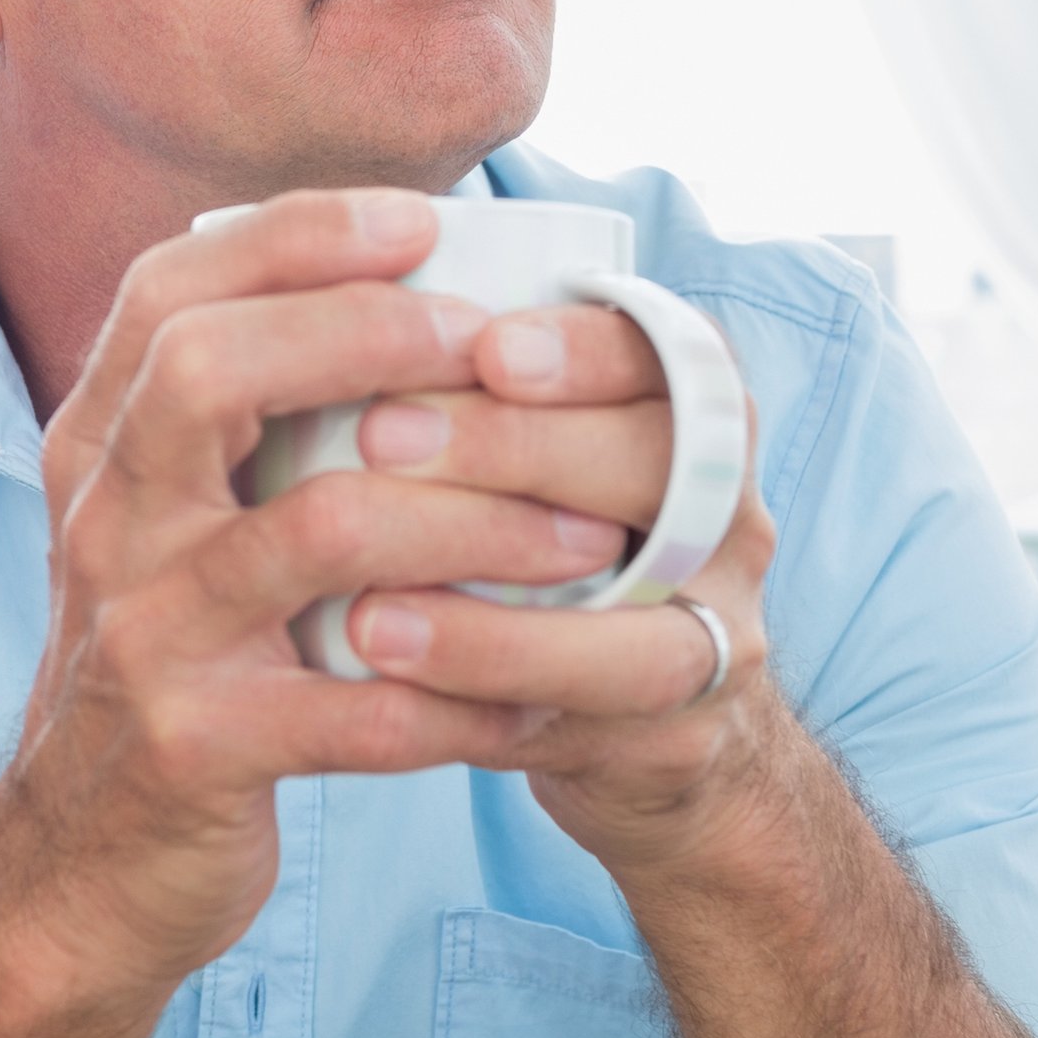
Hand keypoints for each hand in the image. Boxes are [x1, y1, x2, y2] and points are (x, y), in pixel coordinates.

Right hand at [0, 192, 643, 1002]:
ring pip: (317, 532)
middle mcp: (104, 525)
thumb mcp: (161, 534)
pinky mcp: (194, 750)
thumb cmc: (172, 672)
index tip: (420, 219)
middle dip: (366, 333)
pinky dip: (466, 702)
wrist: (79, 871)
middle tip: (494, 346)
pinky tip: (543, 707)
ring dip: (473, 521)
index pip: (167, 294)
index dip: (292, 237)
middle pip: (209, 372)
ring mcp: (142, 637)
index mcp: (100, 455)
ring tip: (583, 535)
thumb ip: (231, 430)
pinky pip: (357, 709)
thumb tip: (392, 292)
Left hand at [337, 303, 787, 875]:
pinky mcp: (675, 739)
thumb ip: (461, 388)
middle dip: (522, 449)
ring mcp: (718, 634)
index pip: (669, 354)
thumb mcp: (523, 455)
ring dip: (498, 622)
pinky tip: (390, 681)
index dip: (585, 347)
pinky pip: (589, 724)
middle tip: (379, 436)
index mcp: (692, 419)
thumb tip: (309, 298)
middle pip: (663, 467)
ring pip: (643, 628)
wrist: (633, 721)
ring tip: (365, 612)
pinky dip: (484, 697)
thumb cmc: (540, 549)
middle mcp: (728, 518)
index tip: (485, 344)